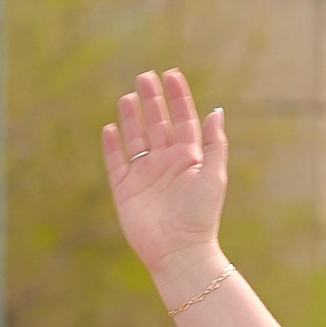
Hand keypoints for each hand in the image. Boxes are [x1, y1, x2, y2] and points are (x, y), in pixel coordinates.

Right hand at [102, 69, 227, 274]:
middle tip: (145, 76)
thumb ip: (214, 144)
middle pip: (157, 123)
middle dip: (152, 100)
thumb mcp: (213, 177)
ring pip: (136, 138)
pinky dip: (112, 145)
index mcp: (189, 159)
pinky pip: (116, 162)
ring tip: (128, 96)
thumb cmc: (201, 217)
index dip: (178, 97)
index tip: (171, 74)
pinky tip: (110, 128)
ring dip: (132, 117)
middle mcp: (166, 163)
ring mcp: (145, 175)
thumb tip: (216, 111)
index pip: (183, 120)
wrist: (179, 252)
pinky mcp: (125, 190)